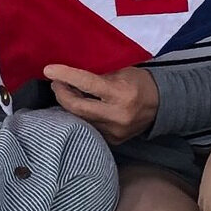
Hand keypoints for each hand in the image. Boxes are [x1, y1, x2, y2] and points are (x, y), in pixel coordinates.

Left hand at [42, 63, 158, 144]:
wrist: (162, 105)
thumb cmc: (139, 83)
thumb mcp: (121, 73)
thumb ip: (97, 77)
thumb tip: (70, 78)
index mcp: (120, 94)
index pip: (87, 83)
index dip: (65, 76)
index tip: (48, 70)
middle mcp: (117, 115)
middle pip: (78, 108)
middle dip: (62, 94)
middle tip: (56, 83)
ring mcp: (115, 131)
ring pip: (81, 120)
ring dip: (69, 106)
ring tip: (66, 93)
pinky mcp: (113, 141)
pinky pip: (90, 128)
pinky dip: (81, 117)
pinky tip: (78, 108)